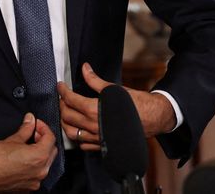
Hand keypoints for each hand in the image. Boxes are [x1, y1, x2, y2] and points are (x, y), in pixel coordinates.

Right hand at [0, 113, 57, 192]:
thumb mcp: (12, 140)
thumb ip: (26, 129)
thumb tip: (30, 120)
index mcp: (39, 157)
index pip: (50, 138)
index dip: (43, 128)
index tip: (36, 124)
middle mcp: (41, 171)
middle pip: (51, 151)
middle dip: (44, 141)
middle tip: (33, 134)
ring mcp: (35, 181)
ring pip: (45, 164)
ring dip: (40, 154)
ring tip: (28, 147)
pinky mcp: (28, 188)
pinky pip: (37, 174)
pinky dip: (34, 166)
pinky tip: (24, 161)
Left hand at [57, 62, 175, 151]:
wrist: (154, 118)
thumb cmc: (137, 103)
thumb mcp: (114, 89)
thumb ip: (95, 80)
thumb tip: (85, 69)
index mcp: (94, 110)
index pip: (71, 100)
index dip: (63, 91)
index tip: (61, 86)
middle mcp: (93, 126)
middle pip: (67, 117)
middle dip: (62, 106)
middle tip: (62, 98)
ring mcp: (97, 138)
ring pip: (72, 133)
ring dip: (65, 123)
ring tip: (66, 114)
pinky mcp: (103, 145)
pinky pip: (84, 145)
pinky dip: (77, 138)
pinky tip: (78, 130)